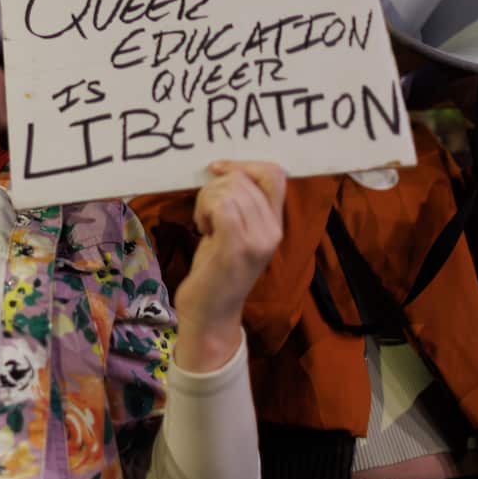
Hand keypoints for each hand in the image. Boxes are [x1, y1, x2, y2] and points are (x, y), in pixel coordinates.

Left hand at [173, 160, 284, 368]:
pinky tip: (202, 228)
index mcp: (275, 224)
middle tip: (205, 213)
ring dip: (206, 200)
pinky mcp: (237, 248)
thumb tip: (225, 169)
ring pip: (230, 189)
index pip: (275, 174)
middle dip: (214, 186)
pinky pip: (222, 206)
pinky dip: (204, 210)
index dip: (244, 164)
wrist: (210, 314)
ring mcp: (257, 240)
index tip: (217, 170)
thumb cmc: (215, 270)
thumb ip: (240, 204)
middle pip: (244, 178)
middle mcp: (273, 230)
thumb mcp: (234, 231)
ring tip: (205, 223)